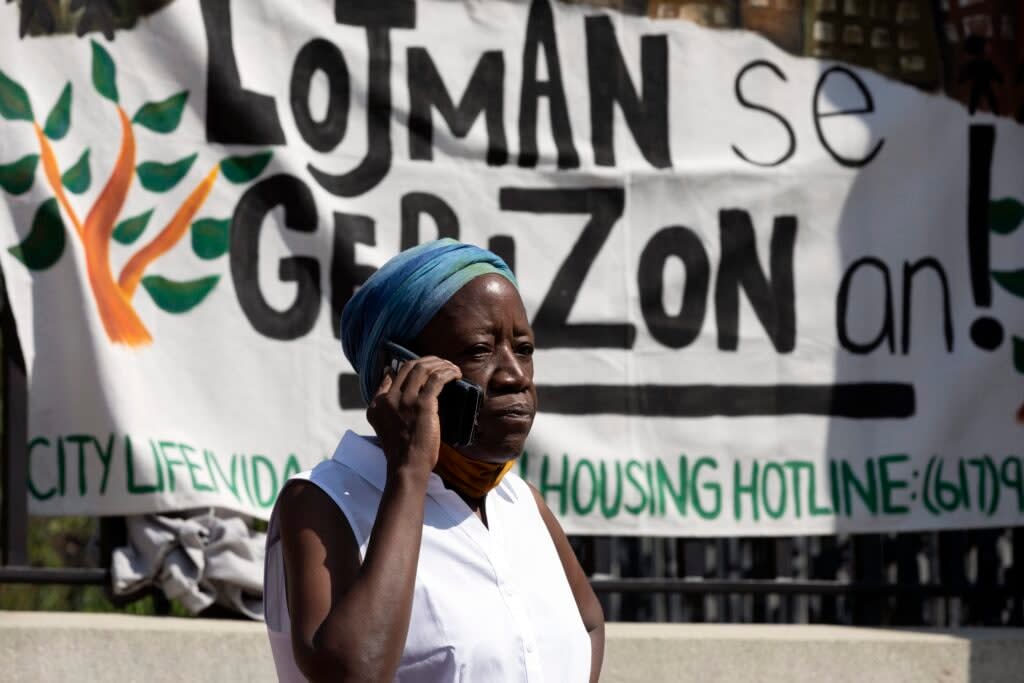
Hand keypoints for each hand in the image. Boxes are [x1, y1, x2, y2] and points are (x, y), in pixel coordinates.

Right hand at [366, 356, 461, 478]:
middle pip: (410, 366)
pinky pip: (437, 379)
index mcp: (379, 402)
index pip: (394, 374)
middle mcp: (390, 397)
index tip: (425, 366)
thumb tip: (388, 376)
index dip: (411, 366)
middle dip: (428, 361)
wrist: (407, 465)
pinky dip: (448, 372)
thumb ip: (383, 402)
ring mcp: (406, 399)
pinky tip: (456, 374)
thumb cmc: (400, 449)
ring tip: (451, 368)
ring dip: (440, 364)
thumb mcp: (382, 423)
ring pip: (423, 369)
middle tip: (442, 364)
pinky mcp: (423, 404)